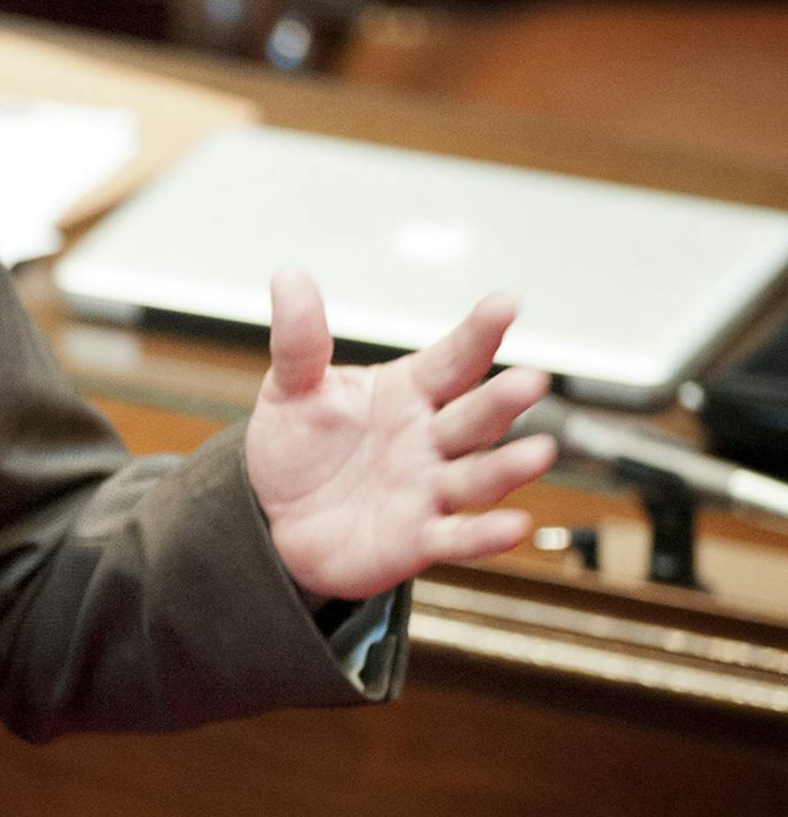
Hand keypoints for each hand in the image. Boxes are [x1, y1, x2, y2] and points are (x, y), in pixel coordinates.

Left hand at [244, 270, 557, 602]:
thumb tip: (288, 276)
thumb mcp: (292, 390)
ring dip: (509, 467)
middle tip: (532, 380)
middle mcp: (430, 438)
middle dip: (503, 400)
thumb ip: (300, 342)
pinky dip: (484, 535)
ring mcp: (429, 489)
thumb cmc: (299, 447)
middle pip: (475, 416)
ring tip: (539, 452)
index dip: (480, 332)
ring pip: (478, 476)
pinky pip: (457, 537)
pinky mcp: (418, 539)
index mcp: (408, 392)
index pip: (453, 358)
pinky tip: (513, 525)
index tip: (506, 304)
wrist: (276, 517)